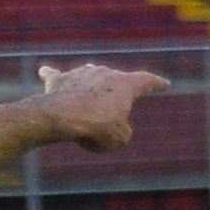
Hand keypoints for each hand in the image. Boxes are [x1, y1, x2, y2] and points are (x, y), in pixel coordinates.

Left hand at [35, 63, 171, 151]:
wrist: (62, 118)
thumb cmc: (95, 127)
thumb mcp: (119, 138)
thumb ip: (122, 132)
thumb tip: (116, 129)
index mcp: (126, 84)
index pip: (147, 81)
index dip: (157, 84)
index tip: (164, 84)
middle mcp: (105, 73)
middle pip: (115, 81)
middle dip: (116, 93)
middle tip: (112, 109)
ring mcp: (81, 74)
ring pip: (89, 77)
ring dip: (90, 85)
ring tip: (89, 93)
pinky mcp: (59, 80)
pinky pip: (55, 76)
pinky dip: (51, 75)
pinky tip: (44, 71)